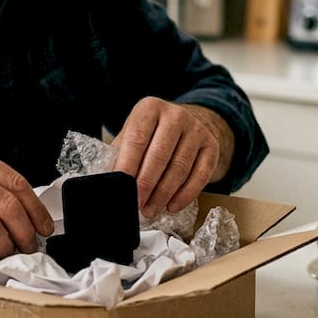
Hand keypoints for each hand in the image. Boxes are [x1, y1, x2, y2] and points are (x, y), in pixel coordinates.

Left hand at [111, 97, 233, 217]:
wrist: (183, 125)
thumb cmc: (150, 134)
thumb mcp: (132, 134)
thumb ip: (119, 154)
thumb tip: (106, 181)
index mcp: (150, 108)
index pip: (136, 139)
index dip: (128, 166)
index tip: (121, 187)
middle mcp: (175, 115)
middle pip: (159, 154)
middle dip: (146, 184)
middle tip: (136, 204)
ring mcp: (196, 129)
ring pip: (179, 167)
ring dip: (163, 194)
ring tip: (150, 209)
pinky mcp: (212, 145)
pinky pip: (200, 175)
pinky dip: (186, 195)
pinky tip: (172, 205)